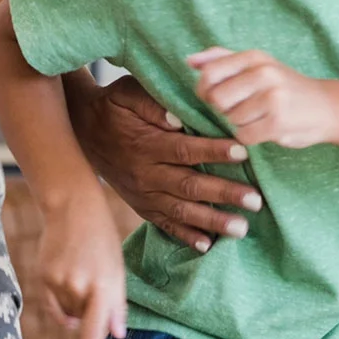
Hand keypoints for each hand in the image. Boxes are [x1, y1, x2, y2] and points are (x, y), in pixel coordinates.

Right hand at [38, 197, 129, 338]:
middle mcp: (80, 285)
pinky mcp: (43, 277)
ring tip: (80, 274)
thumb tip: (117, 334)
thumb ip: (117, 304)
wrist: (73, 209)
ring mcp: (59, 281)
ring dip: (75, 305)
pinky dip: (60, 305)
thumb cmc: (102, 240)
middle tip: (92, 288)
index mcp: (105, 284)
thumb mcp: (118, 269)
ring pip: (68, 312)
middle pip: (84, 320)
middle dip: (89, 314)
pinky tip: (66, 287)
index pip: (97, 325)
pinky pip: (52, 305)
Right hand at [69, 74, 259, 251]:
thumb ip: (152, 103)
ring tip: (241, 228)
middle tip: (255, 201)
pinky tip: (207, 245)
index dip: (214, 151)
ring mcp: (143, 194)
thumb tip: (178, 117)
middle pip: (189, 186)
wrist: (83, 133)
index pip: (185, 150)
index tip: (243, 152)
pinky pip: (164, 224)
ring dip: (212, 221)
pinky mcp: (142, 206)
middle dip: (224, 194)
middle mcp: (146, 174)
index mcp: (146, 144)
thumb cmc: (114, 108)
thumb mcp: (128, 94)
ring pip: (181, 211)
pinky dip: (185, 236)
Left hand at [188, 48, 334, 148]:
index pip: (209, 73)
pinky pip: (244, 136)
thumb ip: (222, 59)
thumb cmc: (284, 86)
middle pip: (216, 99)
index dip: (205, 90)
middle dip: (223, 109)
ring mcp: (272, 97)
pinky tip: (264, 129)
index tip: (216, 97)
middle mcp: (264, 73)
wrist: (326, 107)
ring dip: (240, 124)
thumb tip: (189, 60)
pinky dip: (250, 137)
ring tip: (259, 117)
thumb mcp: (258, 64)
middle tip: (242, 109)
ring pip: (230, 119)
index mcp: (254, 57)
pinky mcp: (278, 121)